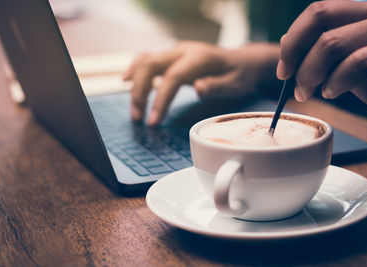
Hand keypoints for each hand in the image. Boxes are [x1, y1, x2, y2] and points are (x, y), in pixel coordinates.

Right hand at [123, 41, 279, 124]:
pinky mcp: (171, 56)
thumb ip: (217, 86)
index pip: (172, 77)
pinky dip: (134, 70)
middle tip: (139, 119)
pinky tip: (125, 81)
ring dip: (135, 85)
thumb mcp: (236, 83)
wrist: (241, 60)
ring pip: (145, 61)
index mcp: (199, 57)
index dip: (160, 99)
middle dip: (140, 92)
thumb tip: (197, 88)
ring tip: (135, 111)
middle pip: (151, 65)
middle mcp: (183, 50)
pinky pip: (147, 59)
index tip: (153, 122)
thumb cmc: (239, 75)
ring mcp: (175, 51)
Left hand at [277, 0, 366, 113]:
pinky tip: (334, 91)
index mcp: (365, 14)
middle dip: (298, 57)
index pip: (317, 11)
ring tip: (322, 95)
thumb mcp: (351, 66)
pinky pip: (364, 60)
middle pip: (320, 20)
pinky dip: (341, 78)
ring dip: (315, 75)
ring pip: (333, 42)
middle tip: (297, 87)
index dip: (293, 41)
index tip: (283, 71)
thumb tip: (286, 41)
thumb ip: (325, 52)